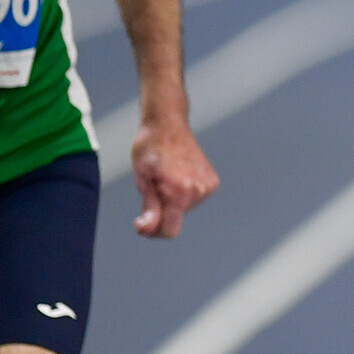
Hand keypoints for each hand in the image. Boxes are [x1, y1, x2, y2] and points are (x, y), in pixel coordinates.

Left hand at [130, 118, 219, 238]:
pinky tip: (177, 175)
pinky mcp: (213, 182)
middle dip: (161, 210)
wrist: (168, 122)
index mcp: (179, 191)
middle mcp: (198, 190)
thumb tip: (147, 229)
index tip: (141, 221)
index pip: (170, 230)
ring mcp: (208, 186)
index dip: (152, 231)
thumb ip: (149, 206)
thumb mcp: (142, 177)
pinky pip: (193, 199)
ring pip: (184, 209)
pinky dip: (183, 193)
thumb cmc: (150, 147)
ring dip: (172, 200)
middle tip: (152, 185)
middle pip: (175, 219)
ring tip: (165, 177)